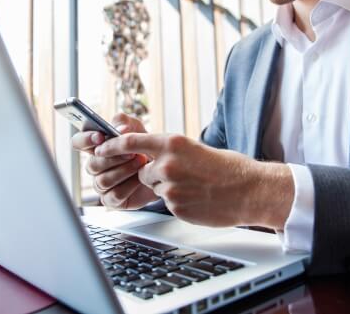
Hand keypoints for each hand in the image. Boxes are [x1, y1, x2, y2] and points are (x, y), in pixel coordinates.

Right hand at [71, 113, 157, 209]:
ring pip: (103, 181)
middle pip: (92, 164)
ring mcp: (101, 184)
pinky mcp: (112, 199)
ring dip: (124, 171)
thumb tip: (119, 130)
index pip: (78, 142)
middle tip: (132, 152)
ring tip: (140, 163)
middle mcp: (95, 166)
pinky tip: (140, 179)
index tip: (100, 137)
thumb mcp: (135, 127)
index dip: (85, 140)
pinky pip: (114, 195)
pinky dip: (129, 186)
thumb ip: (124, 122)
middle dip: (113, 158)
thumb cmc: (142, 145)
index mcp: (95, 147)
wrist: (160, 166)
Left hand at [94, 133, 294, 228]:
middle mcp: (168, 163)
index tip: (100, 149)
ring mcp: (170, 187)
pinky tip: (198, 198)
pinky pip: (167, 204)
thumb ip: (169, 151)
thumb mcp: (195, 149)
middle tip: (182, 175)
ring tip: (194, 187)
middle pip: (143, 172)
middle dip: (156, 175)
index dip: (112, 147)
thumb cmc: (227, 168)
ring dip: (168, 189)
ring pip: (155, 189)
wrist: (249, 190)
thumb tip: (147, 154)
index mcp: (173, 143)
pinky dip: (179, 202)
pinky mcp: (175, 207)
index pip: (131, 142)